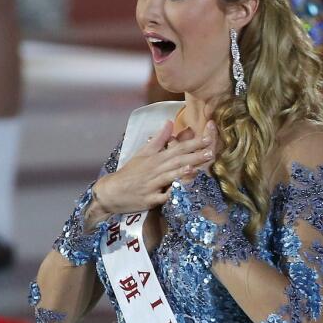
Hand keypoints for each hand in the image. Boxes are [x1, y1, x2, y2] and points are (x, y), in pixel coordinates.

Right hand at [93, 119, 215, 217]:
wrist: (112, 191)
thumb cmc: (130, 173)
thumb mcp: (143, 153)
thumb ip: (159, 139)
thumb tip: (170, 122)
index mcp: (156, 158)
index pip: (177, 148)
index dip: (193, 143)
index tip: (208, 138)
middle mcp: (155, 170)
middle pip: (177, 161)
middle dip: (194, 156)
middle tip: (210, 151)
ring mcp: (152, 185)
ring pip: (169, 177)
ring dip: (183, 171)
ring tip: (196, 167)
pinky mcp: (149, 200)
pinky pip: (161, 197)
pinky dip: (170, 194)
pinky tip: (180, 192)